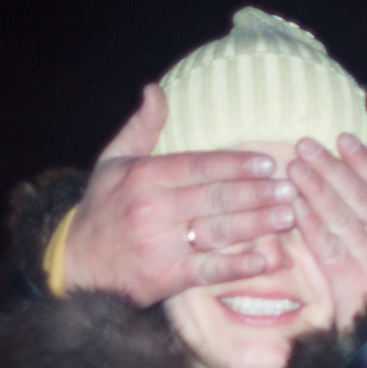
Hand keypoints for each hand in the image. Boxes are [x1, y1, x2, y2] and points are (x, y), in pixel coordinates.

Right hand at [50, 84, 298, 302]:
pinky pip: (207, 271)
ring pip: (217, 232)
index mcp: (144, 177)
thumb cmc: (102, 209)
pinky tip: (264, 261)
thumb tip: (155, 90)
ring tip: (289, 216)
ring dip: (256, 224)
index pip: (199, 166)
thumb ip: (140, 127)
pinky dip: (236, 267)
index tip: (268, 162)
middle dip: (256, 192)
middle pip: (214, 197)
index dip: (236, 164)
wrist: (76, 263)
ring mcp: (160, 245)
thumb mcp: (112, 161)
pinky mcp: (165, 278)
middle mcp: (153, 209)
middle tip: (290, 188)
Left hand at [287, 135, 366, 334]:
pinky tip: (293, 204)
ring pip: (340, 214)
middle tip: (306, 144)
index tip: (341, 138)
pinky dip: (309, 221)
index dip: (362, 160)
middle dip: (331, 166)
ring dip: (315, 187)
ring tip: (294, 165)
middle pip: (358, 194)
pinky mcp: (350, 278)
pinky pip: (326, 243)